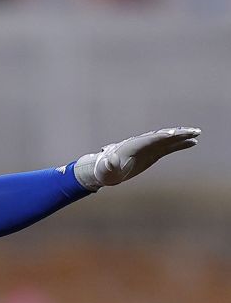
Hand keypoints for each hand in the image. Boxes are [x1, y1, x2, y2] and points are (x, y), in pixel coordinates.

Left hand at [74, 127, 200, 190]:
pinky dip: (180, 144)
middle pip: (162, 136)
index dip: (160, 136)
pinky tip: (193, 142)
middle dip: (176, 133)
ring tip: (197, 133)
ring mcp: (149, 147)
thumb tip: (109, 161)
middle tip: (192, 131)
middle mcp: (143, 143)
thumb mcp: (106, 169)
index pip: (149, 139)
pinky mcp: (153, 153)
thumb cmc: (105, 171)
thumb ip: (108, 165)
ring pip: (168, 140)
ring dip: (182, 136)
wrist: (106, 171)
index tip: (172, 133)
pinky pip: (169, 147)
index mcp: (133, 145)